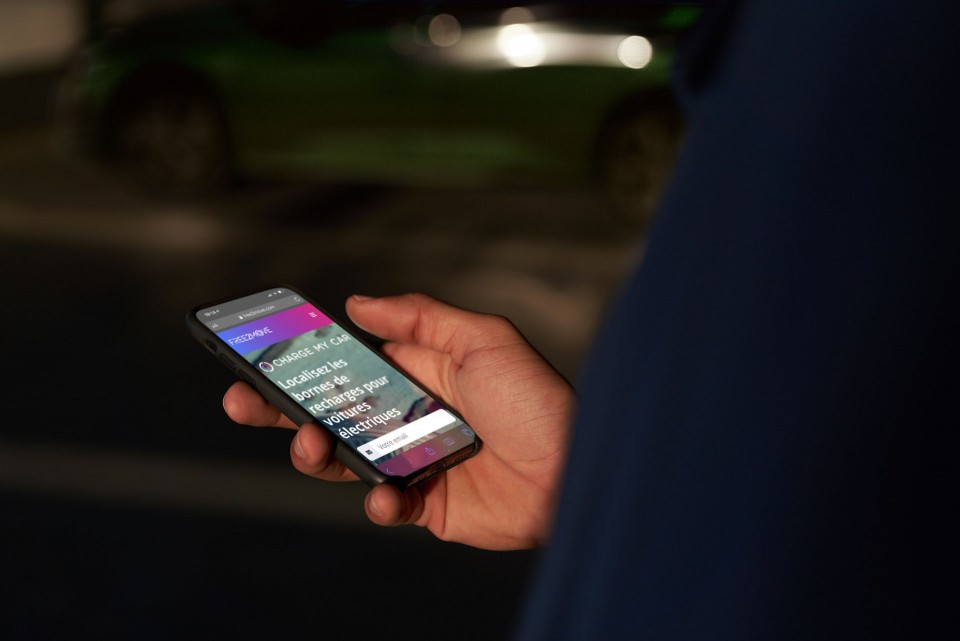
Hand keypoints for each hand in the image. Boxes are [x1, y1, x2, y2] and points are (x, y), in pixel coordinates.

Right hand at [222, 293, 574, 549]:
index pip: (351, 364)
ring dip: (315, 452)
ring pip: (344, 458)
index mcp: (421, 373)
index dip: (308, 360)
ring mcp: (414, 461)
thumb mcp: (483, 340)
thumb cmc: (534, 400)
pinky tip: (387, 495)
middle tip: (241, 400)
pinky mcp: (425, 505)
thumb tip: (357, 303)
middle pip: (332, 411)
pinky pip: (384, 504)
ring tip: (308, 442)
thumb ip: (421, 318)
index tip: (263, 351)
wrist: (574, 473)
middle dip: (283, 406)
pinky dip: (378, 502)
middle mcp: (410, 416)